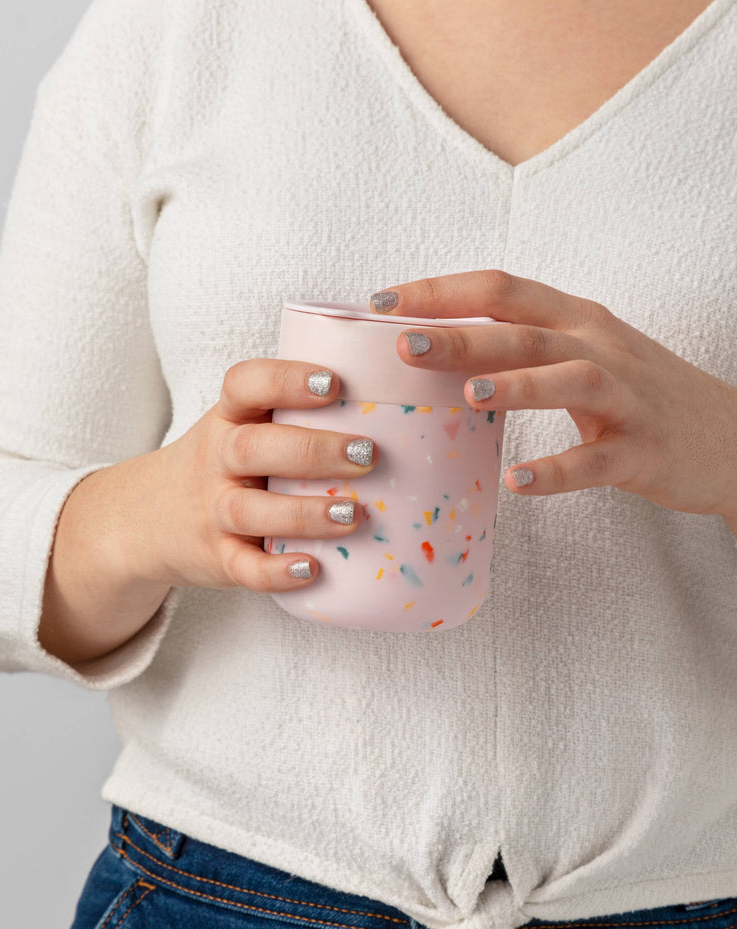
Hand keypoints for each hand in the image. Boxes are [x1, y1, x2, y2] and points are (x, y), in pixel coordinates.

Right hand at [142, 359, 377, 591]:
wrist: (152, 517)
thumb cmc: (227, 464)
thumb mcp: (244, 428)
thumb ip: (297, 418)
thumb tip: (400, 410)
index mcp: (229, 418)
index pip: (244, 385)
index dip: (285, 380)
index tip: (332, 383)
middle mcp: (216, 459)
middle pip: (253, 448)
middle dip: (313, 451)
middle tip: (368, 454)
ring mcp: (213, 511)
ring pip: (250, 511)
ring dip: (304, 514)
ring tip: (352, 514)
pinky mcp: (218, 557)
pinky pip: (243, 568)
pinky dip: (276, 573)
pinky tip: (313, 569)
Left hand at [370, 270, 736, 532]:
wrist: (726, 435)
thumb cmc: (636, 393)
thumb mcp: (582, 352)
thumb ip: (521, 344)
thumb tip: (437, 344)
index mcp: (576, 320)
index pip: (504, 289)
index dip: (444, 291)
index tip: (383, 301)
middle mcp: (600, 347)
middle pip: (526, 331)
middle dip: (463, 334)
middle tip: (403, 343)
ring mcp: (626, 398)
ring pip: (569, 379)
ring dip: (517, 385)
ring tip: (467, 394)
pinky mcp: (642, 450)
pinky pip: (596, 461)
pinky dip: (557, 470)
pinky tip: (518, 482)